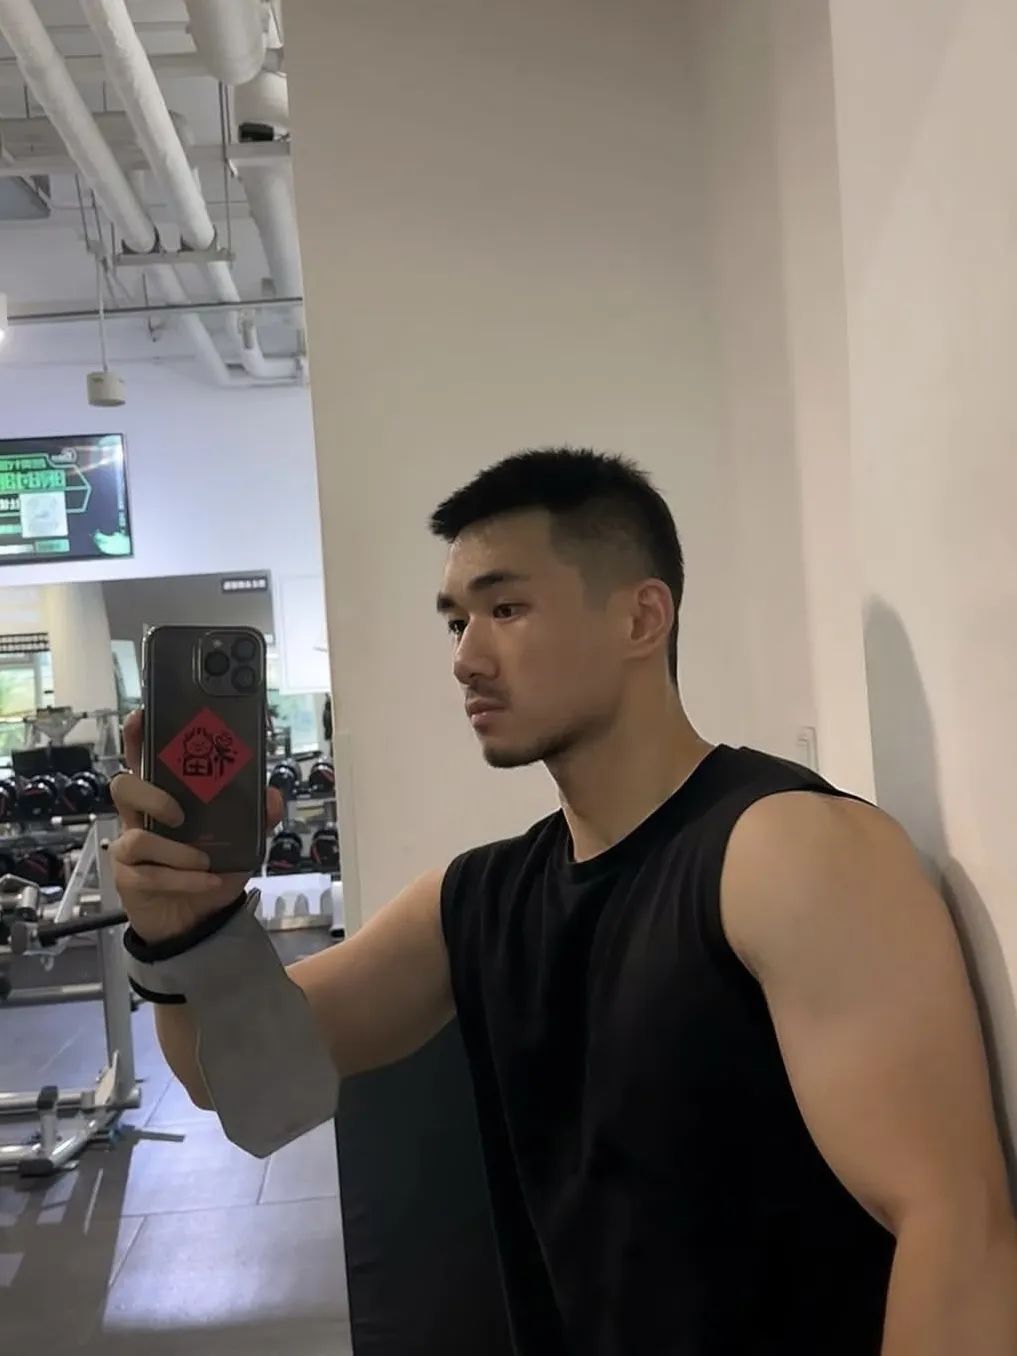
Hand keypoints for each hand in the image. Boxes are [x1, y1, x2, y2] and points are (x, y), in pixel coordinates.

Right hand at [110, 710, 281, 943]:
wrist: (200, 919)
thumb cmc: (213, 868)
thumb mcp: (243, 841)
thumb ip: (258, 818)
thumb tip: (272, 796)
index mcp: (165, 797)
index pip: (144, 761)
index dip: (138, 739)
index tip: (142, 717)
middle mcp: (142, 818)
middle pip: (123, 787)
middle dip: (151, 795)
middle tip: (180, 813)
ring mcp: (131, 848)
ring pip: (135, 836)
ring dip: (176, 851)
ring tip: (204, 860)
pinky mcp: (129, 879)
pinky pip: (148, 874)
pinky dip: (183, 878)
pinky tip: (207, 880)